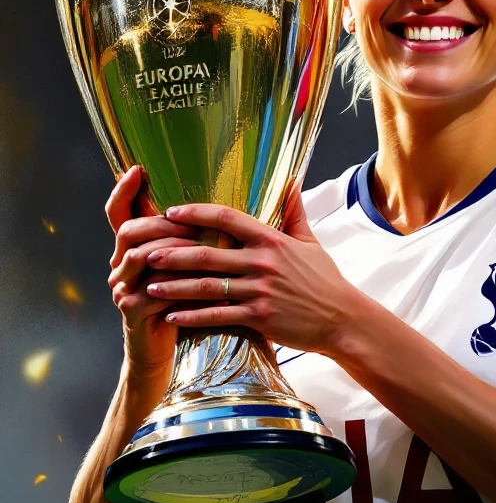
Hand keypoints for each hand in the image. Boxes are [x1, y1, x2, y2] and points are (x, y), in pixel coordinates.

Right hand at [105, 166, 205, 376]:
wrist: (165, 349)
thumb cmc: (183, 304)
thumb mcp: (188, 268)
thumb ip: (196, 239)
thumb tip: (227, 210)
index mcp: (133, 248)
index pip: (118, 212)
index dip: (124, 191)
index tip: (137, 169)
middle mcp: (121, 264)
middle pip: (129, 230)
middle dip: (162, 223)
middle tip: (192, 221)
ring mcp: (123, 288)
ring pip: (140, 257)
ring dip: (173, 250)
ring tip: (203, 248)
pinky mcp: (132, 311)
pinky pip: (152, 291)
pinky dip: (180, 286)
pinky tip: (207, 286)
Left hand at [143, 184, 358, 355]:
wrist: (343, 319)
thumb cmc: (325, 281)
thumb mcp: (311, 242)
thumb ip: (294, 213)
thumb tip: (290, 182)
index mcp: (272, 240)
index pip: (226, 218)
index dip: (196, 213)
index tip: (170, 213)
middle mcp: (262, 262)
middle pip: (207, 254)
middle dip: (172, 253)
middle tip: (145, 252)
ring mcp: (259, 291)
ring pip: (206, 287)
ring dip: (174, 287)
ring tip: (149, 286)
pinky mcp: (259, 318)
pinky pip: (218, 316)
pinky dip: (192, 317)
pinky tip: (171, 317)